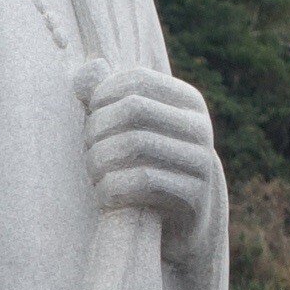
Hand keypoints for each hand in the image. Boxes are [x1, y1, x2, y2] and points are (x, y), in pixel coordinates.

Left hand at [77, 62, 219, 255]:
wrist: (182, 221)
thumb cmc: (146, 166)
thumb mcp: (131, 130)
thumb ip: (106, 98)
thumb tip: (90, 68)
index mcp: (187, 101)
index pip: (136, 80)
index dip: (102, 98)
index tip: (91, 121)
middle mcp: (199, 126)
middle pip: (132, 110)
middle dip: (98, 131)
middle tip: (89, 152)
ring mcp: (200, 160)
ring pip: (135, 144)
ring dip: (101, 162)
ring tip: (95, 174)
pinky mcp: (194, 195)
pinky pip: (141, 181)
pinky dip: (112, 188)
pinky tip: (105, 194)